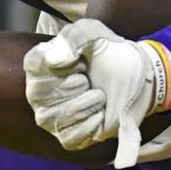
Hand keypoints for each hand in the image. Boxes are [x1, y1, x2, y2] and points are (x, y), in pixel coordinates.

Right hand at [22, 19, 170, 168]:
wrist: (133, 73)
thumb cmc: (106, 51)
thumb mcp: (93, 32)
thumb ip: (74, 36)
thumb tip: (56, 59)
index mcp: (39, 66)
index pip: (37, 66)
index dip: (64, 64)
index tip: (81, 61)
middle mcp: (38, 94)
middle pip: (46, 94)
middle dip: (77, 84)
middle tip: (90, 79)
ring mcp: (51, 118)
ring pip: (61, 116)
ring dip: (89, 103)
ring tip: (99, 95)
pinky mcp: (68, 137)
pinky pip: (72, 137)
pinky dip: (92, 124)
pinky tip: (101, 113)